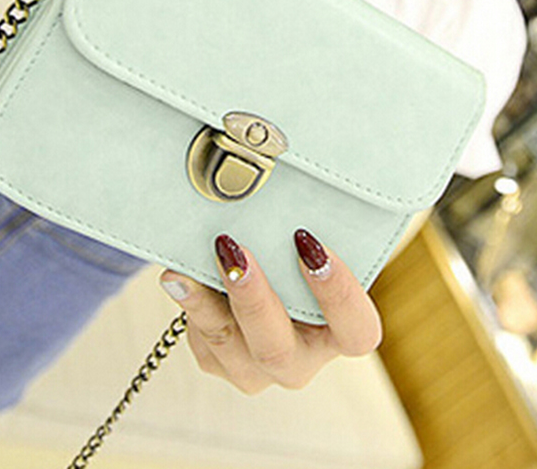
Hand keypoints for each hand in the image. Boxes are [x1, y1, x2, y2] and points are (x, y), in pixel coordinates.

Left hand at [159, 230, 382, 393]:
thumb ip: (317, 220)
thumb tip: (284, 169)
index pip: (356, 330)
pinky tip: (180, 277)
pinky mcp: (221, 363)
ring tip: (190, 268)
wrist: (266, 267)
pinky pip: (204, 343)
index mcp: (342, 333)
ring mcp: (259, 368)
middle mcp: (303, 359)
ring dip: (209, 305)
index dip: (339, 293)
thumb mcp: (315, 239)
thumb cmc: (299, 251)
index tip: (310, 244)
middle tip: (238, 253)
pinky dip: (191, 306)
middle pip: (281, 352)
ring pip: (233, 351)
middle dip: (255, 301)